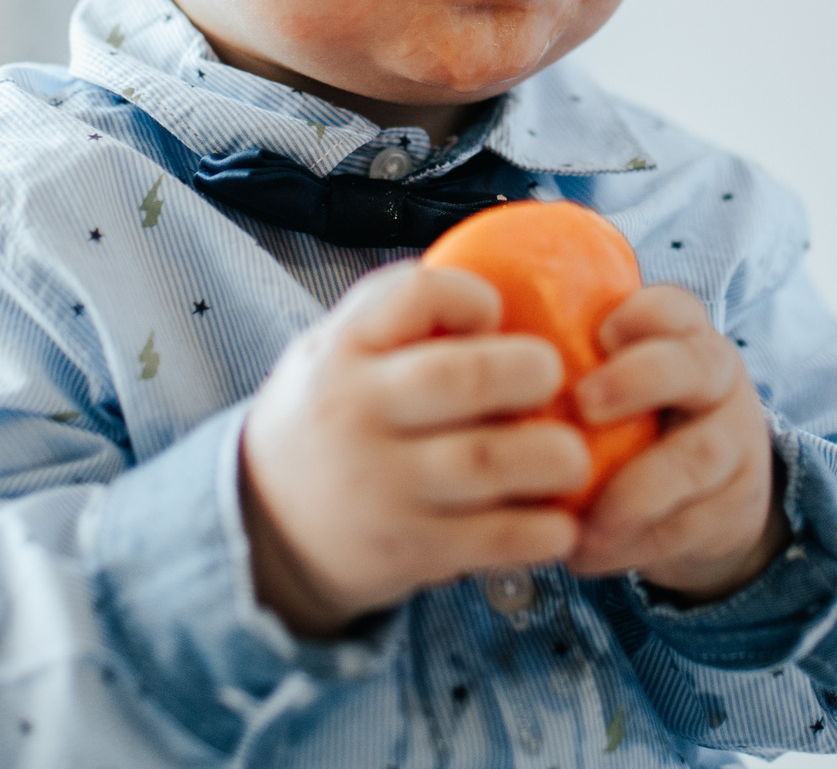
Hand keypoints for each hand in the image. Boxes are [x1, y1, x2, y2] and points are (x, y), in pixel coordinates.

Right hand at [240, 263, 588, 636]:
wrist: (265, 523)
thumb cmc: (325, 419)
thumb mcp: (332, 349)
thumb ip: (397, 317)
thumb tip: (498, 287)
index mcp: (343, 350)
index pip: (416, 296)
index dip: (471, 297)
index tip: (495, 314)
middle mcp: (357, 413)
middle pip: (463, 378)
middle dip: (531, 372)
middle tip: (553, 378)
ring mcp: (381, 486)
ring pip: (488, 462)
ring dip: (553, 456)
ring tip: (571, 456)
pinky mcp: (406, 549)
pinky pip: (492, 538)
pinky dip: (541, 530)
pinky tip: (561, 522)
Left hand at [565, 285, 787, 600]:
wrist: (713, 492)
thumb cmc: (635, 421)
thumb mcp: (616, 379)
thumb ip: (563, 362)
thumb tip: (464, 347)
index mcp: (680, 336)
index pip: (672, 307)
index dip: (640, 315)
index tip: (598, 335)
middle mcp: (715, 379)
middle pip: (694, 366)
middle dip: (637, 380)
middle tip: (584, 405)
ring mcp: (733, 442)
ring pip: (698, 456)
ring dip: (635, 491)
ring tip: (583, 522)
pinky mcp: (733, 505)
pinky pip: (689, 524)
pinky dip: (634, 544)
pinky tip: (586, 553)